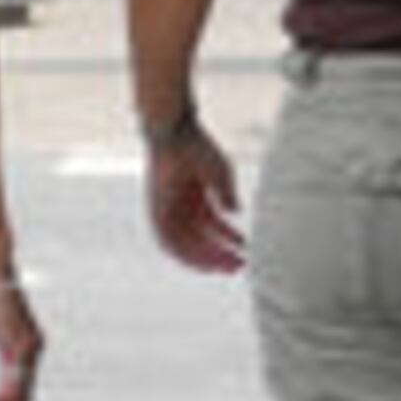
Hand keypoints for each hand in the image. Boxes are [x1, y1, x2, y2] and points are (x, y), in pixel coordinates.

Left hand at [143, 120, 245, 274]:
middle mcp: (180, 208)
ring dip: (206, 259)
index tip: (244, 252)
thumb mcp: (220, 173)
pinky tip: (204, 263)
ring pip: (187, 246)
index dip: (227, 241)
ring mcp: (167, 211)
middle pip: (201, 240)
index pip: (212, 227)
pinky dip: (185, 255)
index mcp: (195, 197)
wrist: (174, 133)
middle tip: (240, 266)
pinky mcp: (156, 213)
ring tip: (226, 267)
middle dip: (220, 254)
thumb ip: (227, 194)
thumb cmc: (198, 146)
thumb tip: (236, 212)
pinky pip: (169, 243)